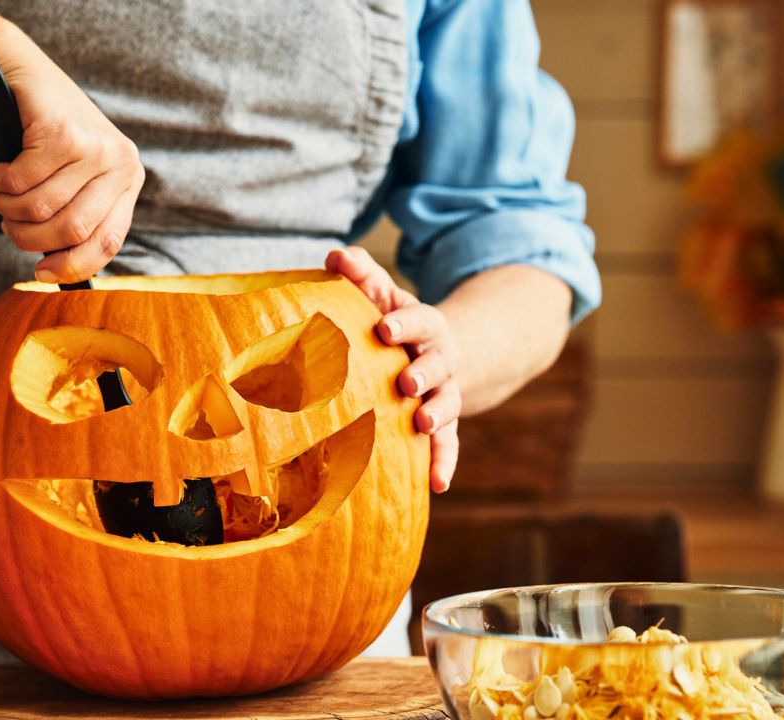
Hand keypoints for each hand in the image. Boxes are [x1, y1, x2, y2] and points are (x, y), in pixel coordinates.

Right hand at [0, 56, 144, 282]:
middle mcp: (120, 163)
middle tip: (8, 220)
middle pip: (69, 230)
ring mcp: (92, 147)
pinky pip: (18, 182)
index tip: (41, 273)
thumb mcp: (72, 175)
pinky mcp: (60, 133)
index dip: (72, 266)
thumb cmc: (44, 132)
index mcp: (129, 179)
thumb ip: (76, 214)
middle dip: (27, 236)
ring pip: (38, 208)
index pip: (107, 242)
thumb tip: (55, 272)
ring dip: (6, 206)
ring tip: (0, 189)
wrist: (20, 72)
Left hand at [326, 247, 460, 492]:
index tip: (385, 328)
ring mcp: (445, 394)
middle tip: (407, 382)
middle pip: (438, 365)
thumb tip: (335, 255)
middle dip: (424, 373)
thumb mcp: (383, 294)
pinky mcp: (443, 425)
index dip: (404, 323)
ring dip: (437, 416)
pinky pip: (448, 445)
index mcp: (425, 326)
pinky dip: (444, 463)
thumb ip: (361, 274)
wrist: (438, 352)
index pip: (418, 320)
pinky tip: (437, 485)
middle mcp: (440, 360)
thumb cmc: (395, 322)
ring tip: (421, 426)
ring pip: (447, 405)